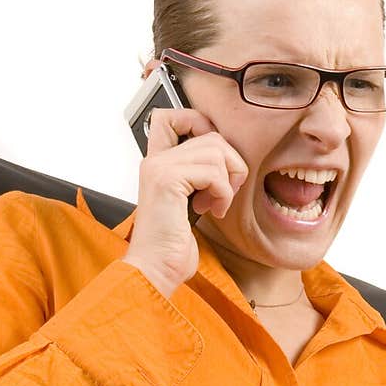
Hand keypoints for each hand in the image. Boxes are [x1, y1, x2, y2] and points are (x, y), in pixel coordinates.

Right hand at [122, 106, 248, 297]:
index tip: (215, 156)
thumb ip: (200, 174)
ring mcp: (159, 168)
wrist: (156, 269)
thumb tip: (229, 158)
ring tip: (216, 203)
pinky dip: (223, 194)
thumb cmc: (172, 244)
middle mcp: (155, 160)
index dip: (200, 123)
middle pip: (210, 134)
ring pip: (216, 150)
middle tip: (223, 191)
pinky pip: (214, 172)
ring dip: (228, 182)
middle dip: (231, 163)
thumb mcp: (190, 201)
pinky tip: (213, 210)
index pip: (170, 116)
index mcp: (157, 163)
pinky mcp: (168, 180)